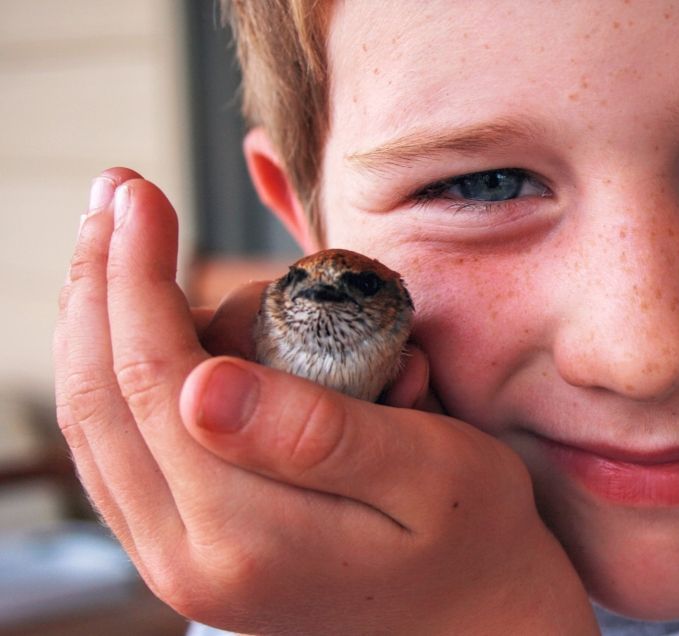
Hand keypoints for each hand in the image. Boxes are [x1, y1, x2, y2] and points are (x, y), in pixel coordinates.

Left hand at [54, 168, 597, 634]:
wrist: (469, 616)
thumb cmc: (471, 531)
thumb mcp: (430, 472)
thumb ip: (319, 436)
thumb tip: (200, 384)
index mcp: (249, 537)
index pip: (156, 381)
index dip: (137, 277)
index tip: (142, 194)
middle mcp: (189, 560)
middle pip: (102, 396)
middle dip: (100, 281)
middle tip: (118, 193)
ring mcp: (177, 561)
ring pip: (96, 422)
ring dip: (95, 319)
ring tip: (124, 237)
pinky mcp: (185, 547)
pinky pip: (116, 447)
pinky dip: (113, 369)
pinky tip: (138, 318)